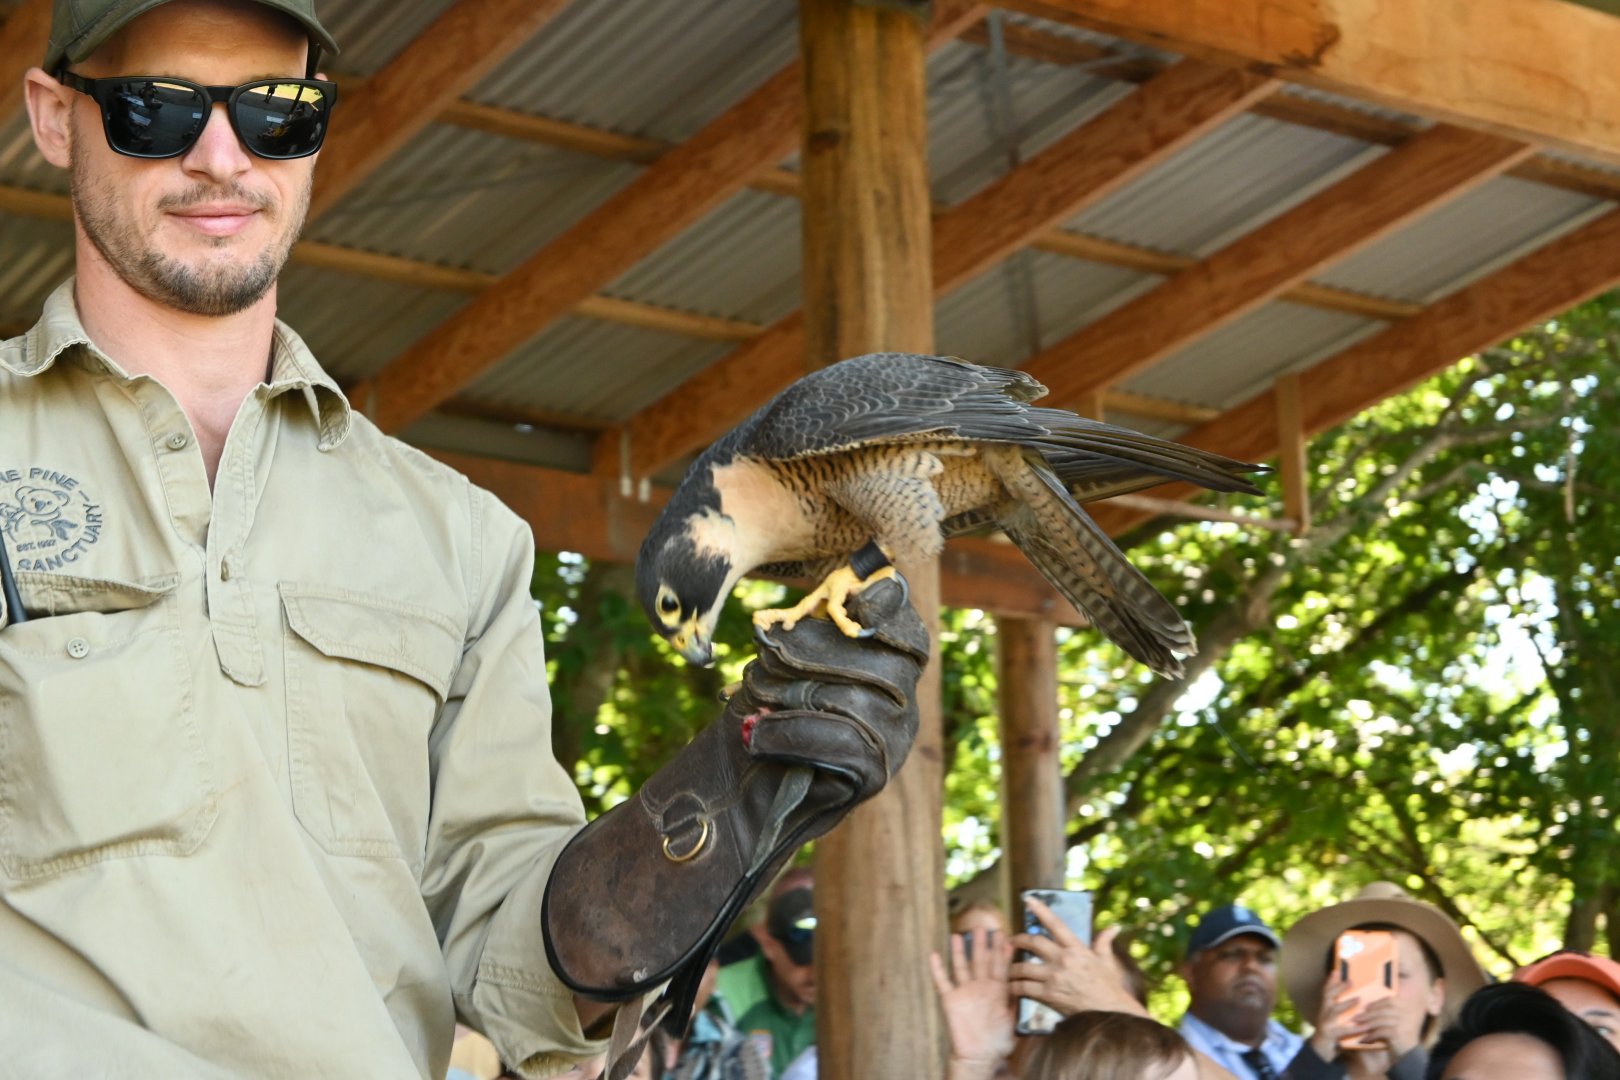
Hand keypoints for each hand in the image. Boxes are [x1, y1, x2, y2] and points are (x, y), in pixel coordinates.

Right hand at [929, 927, 1014, 1078]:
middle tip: (984, 927)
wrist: (980, 1057)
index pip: (1000, 967)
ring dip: (960, 951)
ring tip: (959, 934)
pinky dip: (937, 969)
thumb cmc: (998, 1042)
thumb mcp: (1013, 1021)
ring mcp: (964, 992)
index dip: (1002, 953)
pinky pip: (942, 982)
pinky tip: (934, 955)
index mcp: (997, 991)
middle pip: (981, 962)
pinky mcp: (950, 1000)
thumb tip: (1023, 984)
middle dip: (983, 945)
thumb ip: (1016, 1002)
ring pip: (962, 966)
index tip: (1006, 937)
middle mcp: (980, 987)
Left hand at [1007, 898, 1143, 1017]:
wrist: (1110, 1014)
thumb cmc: (1109, 987)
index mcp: (1076, 948)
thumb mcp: (1107, 962)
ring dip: (1012, 967)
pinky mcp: (1048, 995)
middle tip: (1010, 941)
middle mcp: (1063, 959)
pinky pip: (1024, 988)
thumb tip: (1114, 927)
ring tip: (1007, 969)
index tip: (1028, 899)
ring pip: (1024, 967)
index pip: (1055, 924)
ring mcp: (1054, 977)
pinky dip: (1015, 987)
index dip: (1040, 910)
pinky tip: (1011, 987)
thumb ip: (1104, 942)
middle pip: (1033, 943)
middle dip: (1019, 940)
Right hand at [1307, 973, 1364, 1061]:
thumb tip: (1356, 998)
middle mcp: (1323, 1014)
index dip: (1330, 982)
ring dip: (1346, 1004)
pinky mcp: (1331, 1035)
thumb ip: (1341, 1010)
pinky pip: (1343, 1031)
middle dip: (1338, 988)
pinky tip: (1365, 1027)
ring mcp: (1326, 1024)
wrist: (1321, 1052)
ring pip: (1335, 1011)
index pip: (1326, 993)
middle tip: (1350, 981)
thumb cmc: (1332, 1034)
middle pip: (1328, 997)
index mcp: (1325, 1009)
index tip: (1336, 971)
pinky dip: (1354, 1029)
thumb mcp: (1334, 1020)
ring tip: (1358, 999)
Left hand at [1340, 996, 1413, 1072]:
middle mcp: (1406, 1013)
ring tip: (1356, 1027)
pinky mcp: (1398, 1032)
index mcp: (1406, 1008)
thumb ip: (1387, 1013)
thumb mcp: (1396, 1022)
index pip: (1389, 1001)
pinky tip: (1364, 1040)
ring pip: (1379, 1020)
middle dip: (1367, 1014)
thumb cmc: (1401, 1037)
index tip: (1365, 1007)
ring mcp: (1402, 1022)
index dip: (1376, 1003)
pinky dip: (1371, 1036)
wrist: (1411, 1054)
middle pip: (1382, 1011)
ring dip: (1366, 1024)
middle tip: (1355, 1018)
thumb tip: (1366, 1006)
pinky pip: (1380, 1032)